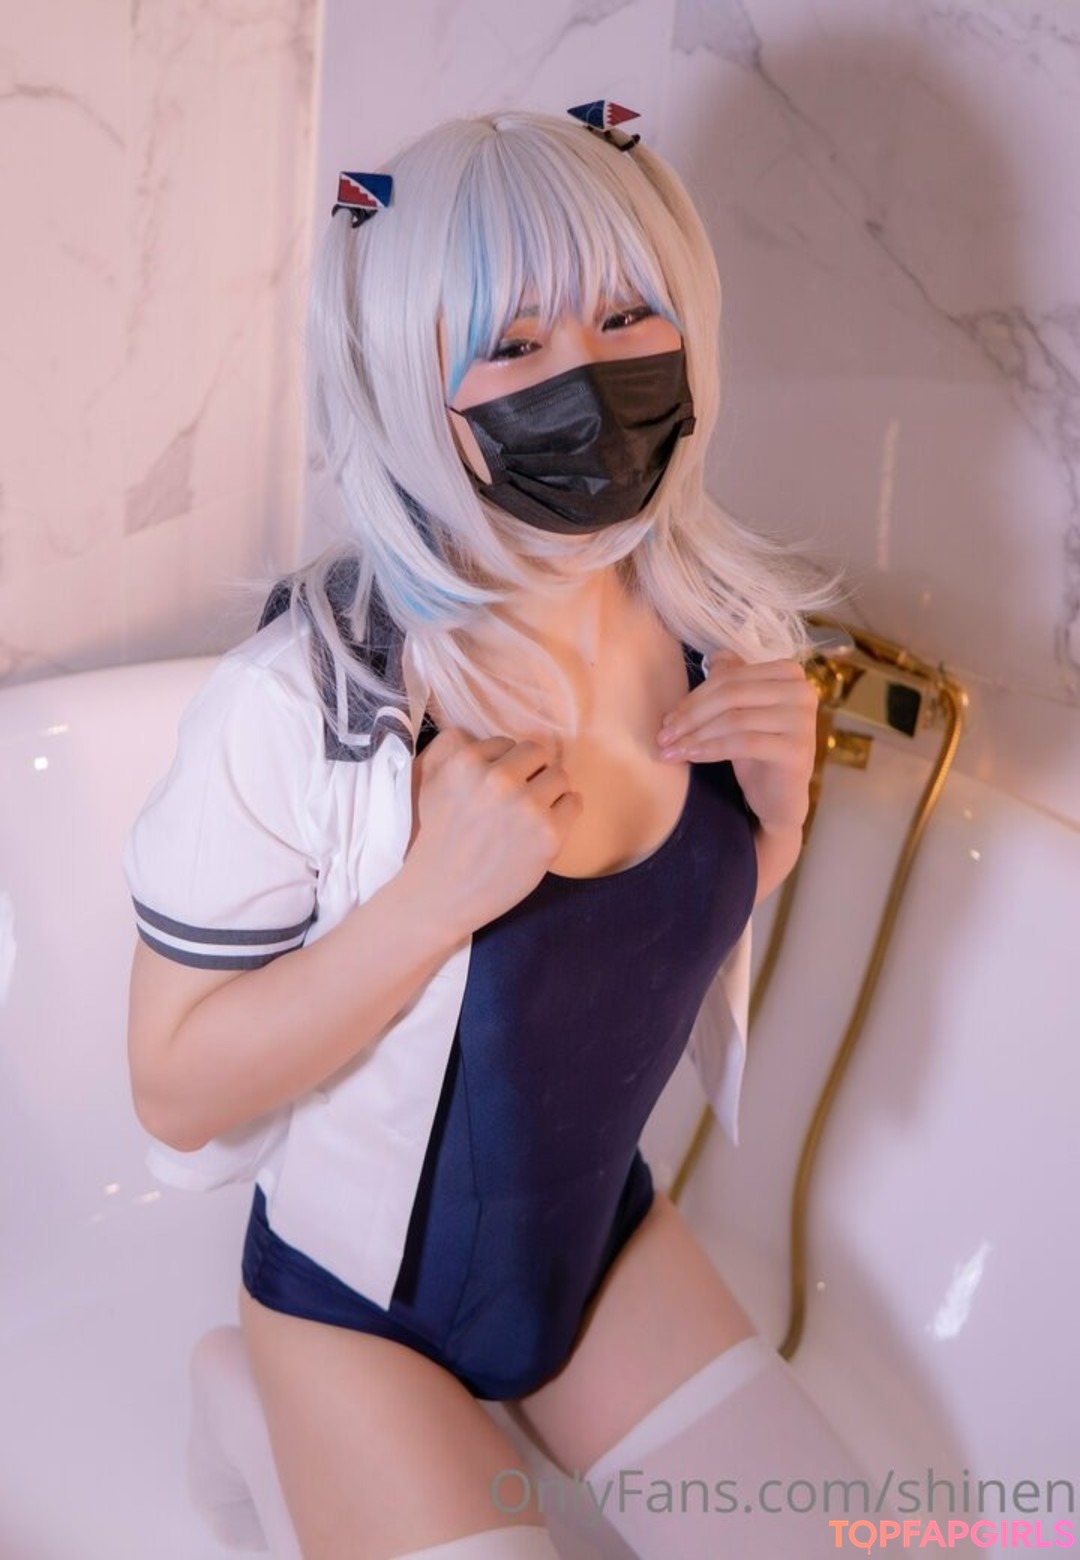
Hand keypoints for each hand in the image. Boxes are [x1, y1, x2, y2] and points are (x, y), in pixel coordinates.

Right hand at [403, 728, 583, 936]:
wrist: (440, 895)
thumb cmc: (438, 841)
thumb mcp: (431, 785)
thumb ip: (461, 753)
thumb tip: (504, 742)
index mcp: (467, 763)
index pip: (506, 743)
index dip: (504, 766)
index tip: (497, 789)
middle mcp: (498, 780)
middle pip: (537, 752)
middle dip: (531, 773)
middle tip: (520, 799)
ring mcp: (526, 806)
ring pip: (560, 775)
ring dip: (550, 792)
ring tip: (533, 815)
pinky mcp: (548, 832)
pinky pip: (574, 802)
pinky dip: (565, 813)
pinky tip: (545, 828)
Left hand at [656, 651, 817, 833]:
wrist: (780, 798)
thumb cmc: (759, 753)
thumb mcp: (742, 712)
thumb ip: (733, 681)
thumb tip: (715, 656)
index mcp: (788, 673)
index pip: (729, 677)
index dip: (694, 697)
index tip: (667, 719)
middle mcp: (802, 692)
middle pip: (730, 694)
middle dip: (691, 717)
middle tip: (663, 737)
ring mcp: (803, 720)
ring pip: (734, 719)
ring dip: (695, 735)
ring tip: (670, 751)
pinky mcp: (797, 749)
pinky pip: (743, 743)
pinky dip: (711, 749)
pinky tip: (691, 757)